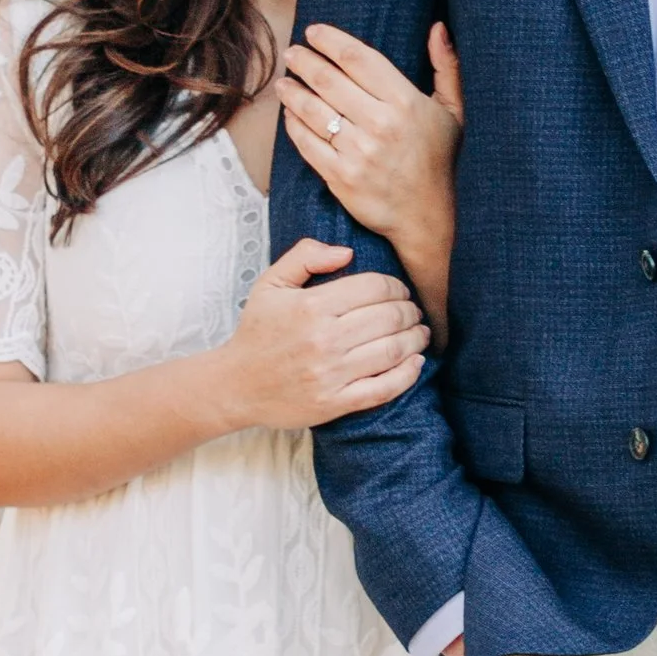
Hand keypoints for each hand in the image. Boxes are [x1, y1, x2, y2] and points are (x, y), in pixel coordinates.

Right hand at [221, 239, 427, 430]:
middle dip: (410, 311)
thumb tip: (347, 253)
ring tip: (420, 333)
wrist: (235, 385)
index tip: (399, 291)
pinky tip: (416, 363)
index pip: (374, 287)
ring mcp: (332, 374)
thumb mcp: (270, 284)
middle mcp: (325, 339)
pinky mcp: (336, 402)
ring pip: (393, 351)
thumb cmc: (257, 332)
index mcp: (312, 306)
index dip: (396, 286)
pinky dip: (408, 375)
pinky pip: (384, 388)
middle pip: (390, 317)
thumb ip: (305, 256)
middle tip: (413, 311)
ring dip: (416, 339)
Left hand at [280, 21, 461, 247]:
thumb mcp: (454, 112)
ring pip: (313, 110)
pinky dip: (294, 124)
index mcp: (406, 102)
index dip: (330, 40)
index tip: (313, 32)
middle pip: (328, 80)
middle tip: (293, 53)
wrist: (429, 217)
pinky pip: (307, 143)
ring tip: (284, 82)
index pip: (358, 58)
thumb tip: (437, 28)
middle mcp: (380, 125)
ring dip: (292, 91)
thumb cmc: (440, 160)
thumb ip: (447, 67)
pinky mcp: (341, 178)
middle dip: (304, 61)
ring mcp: (358, 153)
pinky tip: (289, 113)